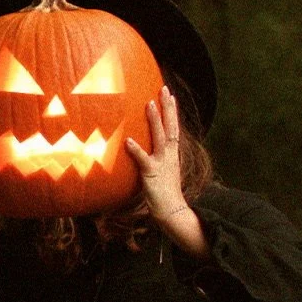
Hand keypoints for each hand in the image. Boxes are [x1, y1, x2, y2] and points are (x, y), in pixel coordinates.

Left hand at [125, 86, 206, 257]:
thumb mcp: (162, 172)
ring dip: (155, 121)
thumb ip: (156, 159)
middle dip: (168, 108)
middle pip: (170, 127)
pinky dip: (136, 150)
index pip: (173, 128)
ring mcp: (162, 164)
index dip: (172, 112)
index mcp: (172, 155)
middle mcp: (169, 156)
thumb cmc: (165, 193)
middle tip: (164, 89)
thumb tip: (145, 148)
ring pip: (159, 138)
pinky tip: (128, 140)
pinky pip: (143, 160)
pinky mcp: (151, 175)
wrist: (172, 212)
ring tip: (149, 104)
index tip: (170, 95)